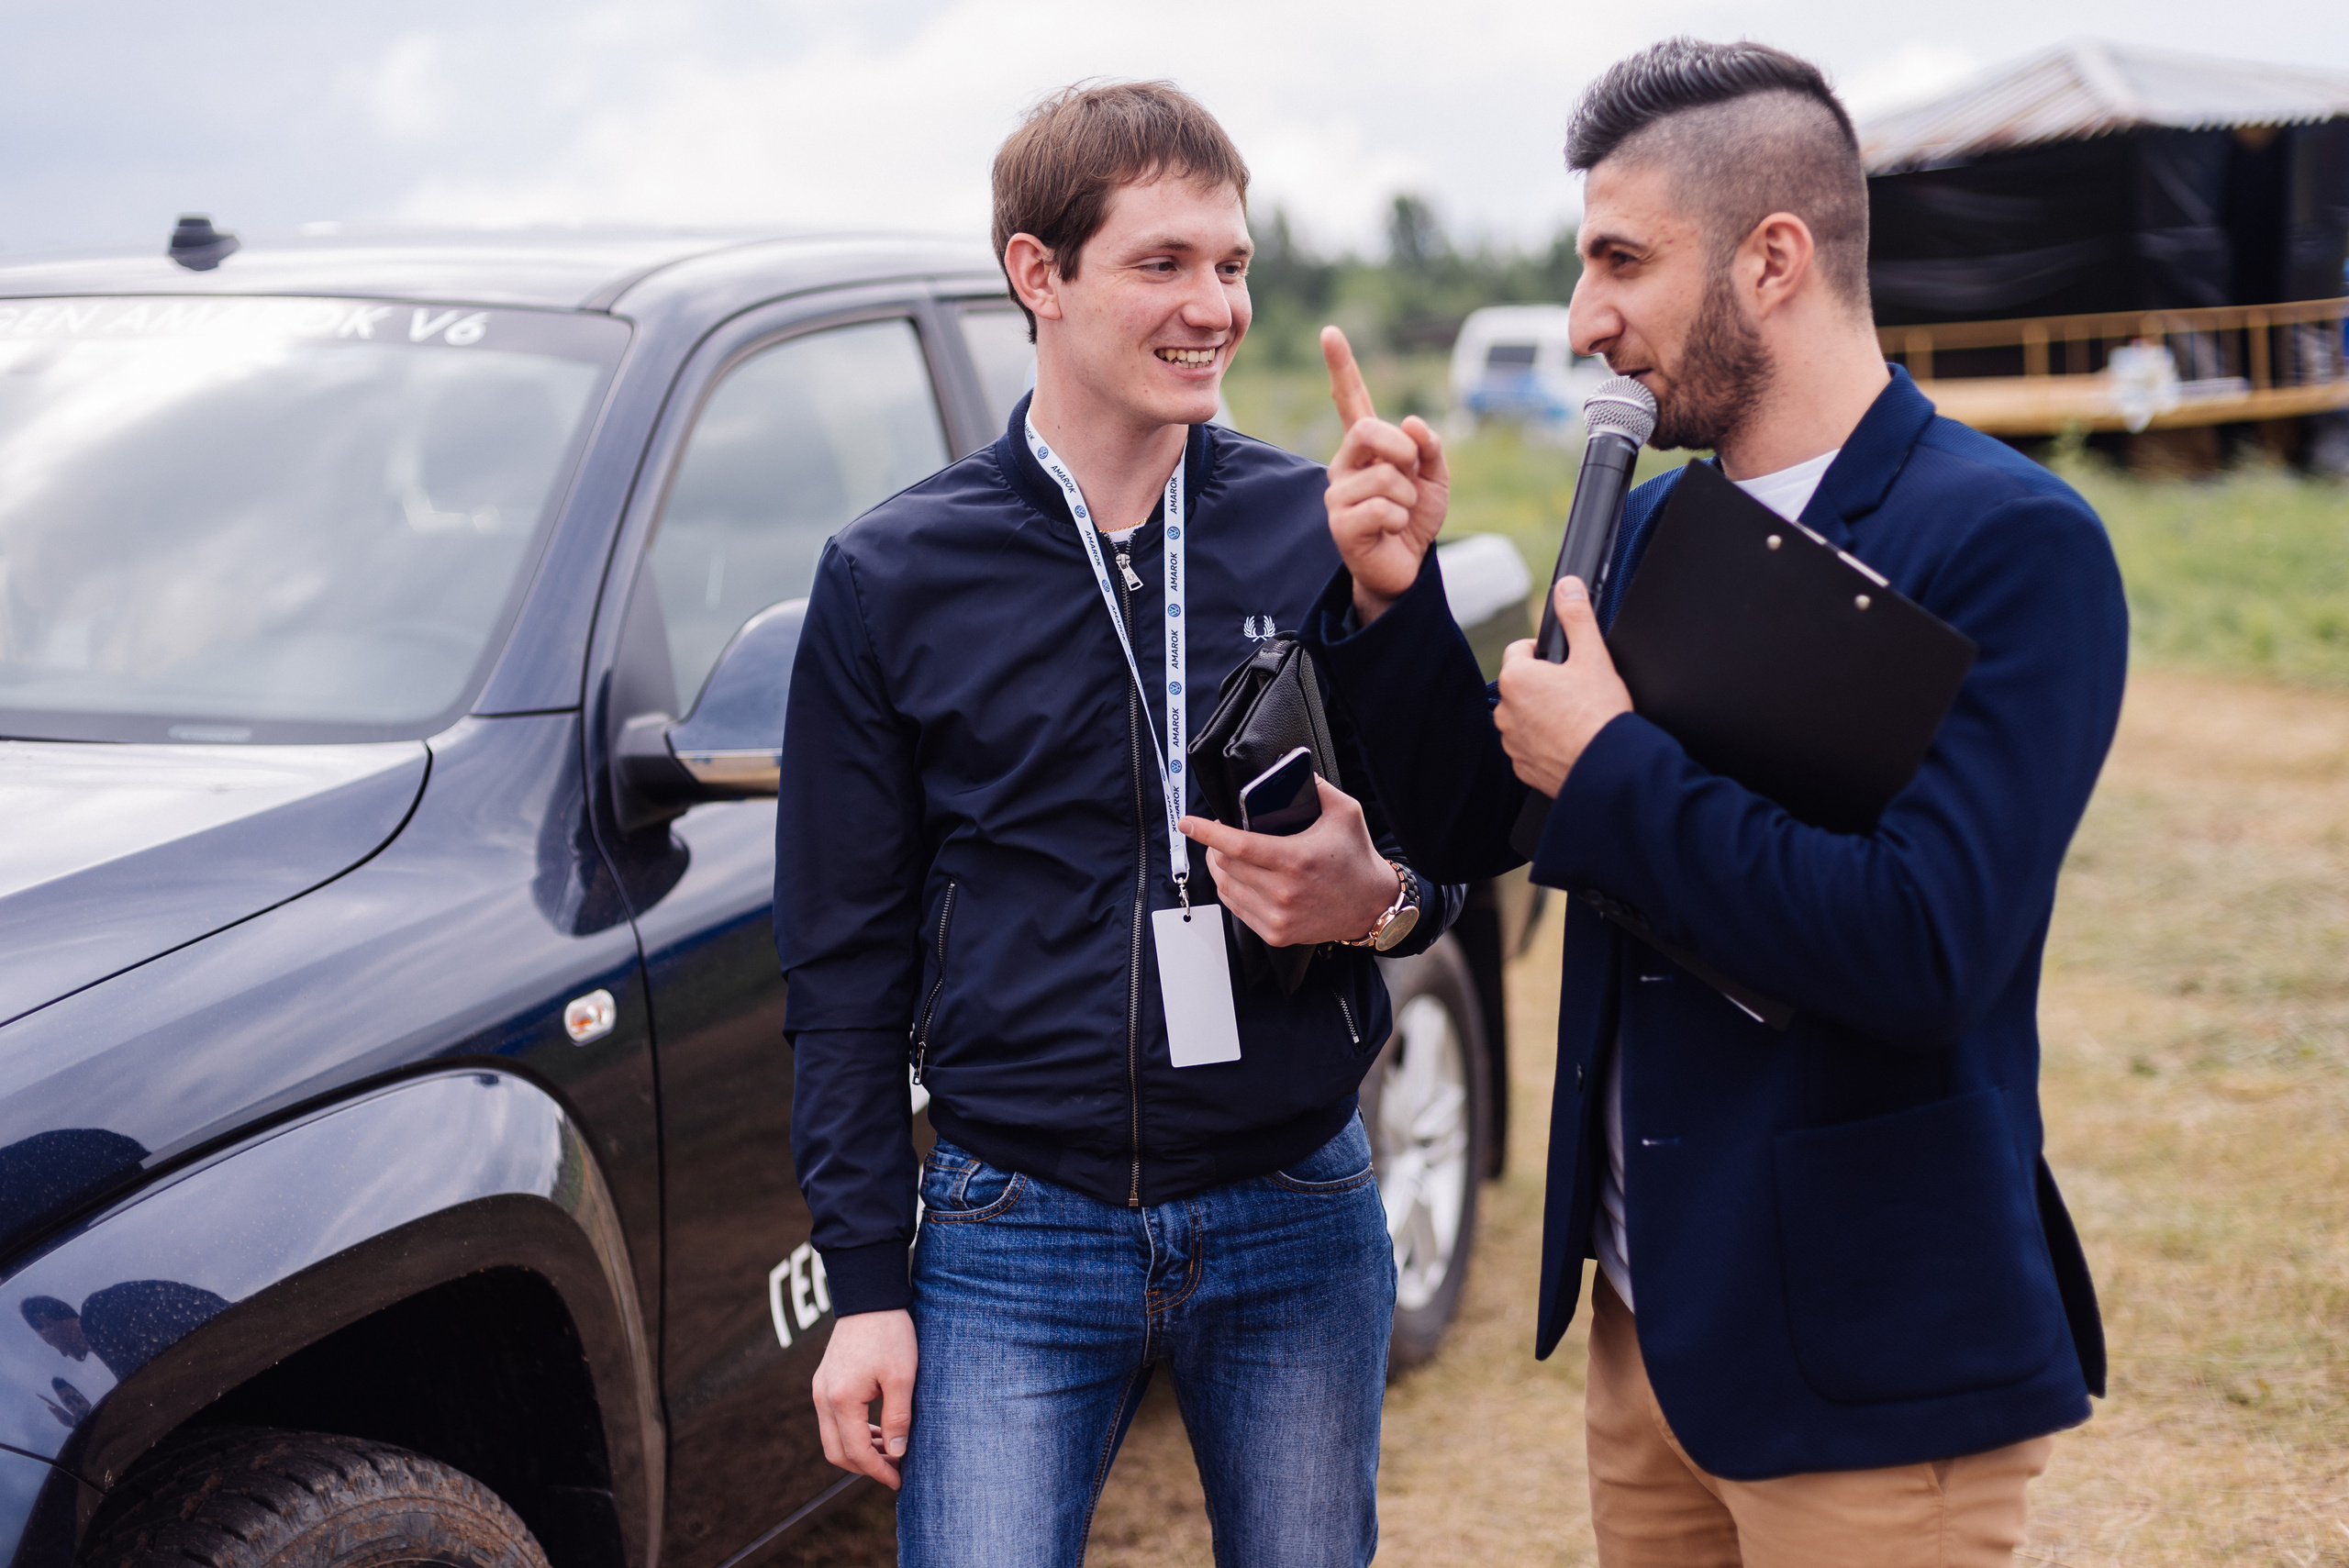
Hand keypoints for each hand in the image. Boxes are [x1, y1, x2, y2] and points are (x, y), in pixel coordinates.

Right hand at [811, 1308, 915, 1488]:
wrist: (869, 1297)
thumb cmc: (889, 1334)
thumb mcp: (902, 1377)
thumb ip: (897, 1418)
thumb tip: (896, 1453)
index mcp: (842, 1399)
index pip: (856, 1452)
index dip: (877, 1471)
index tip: (898, 1480)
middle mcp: (823, 1398)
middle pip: (837, 1452)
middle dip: (865, 1467)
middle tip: (894, 1470)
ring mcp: (820, 1389)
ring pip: (832, 1438)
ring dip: (858, 1451)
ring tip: (890, 1451)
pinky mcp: (824, 1381)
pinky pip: (832, 1420)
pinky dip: (852, 1433)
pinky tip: (876, 1431)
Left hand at [1178, 776, 1398, 946]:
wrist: (1371, 906)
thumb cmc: (1357, 859)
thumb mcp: (1346, 813)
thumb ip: (1317, 787)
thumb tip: (1290, 768)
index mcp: (1296, 860)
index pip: (1238, 844)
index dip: (1207, 832)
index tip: (1187, 822)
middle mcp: (1284, 892)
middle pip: (1226, 864)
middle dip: (1215, 845)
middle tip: (1221, 833)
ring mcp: (1277, 916)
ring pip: (1226, 887)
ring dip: (1220, 867)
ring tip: (1227, 854)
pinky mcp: (1275, 933)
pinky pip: (1236, 908)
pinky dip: (1231, 889)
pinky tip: (1239, 878)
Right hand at [1321, 326, 1448, 623]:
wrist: (1405, 568)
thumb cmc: (1413, 520)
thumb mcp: (1435, 479)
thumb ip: (1429, 448)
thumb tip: (1412, 423)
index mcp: (1367, 448)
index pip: (1351, 401)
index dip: (1341, 367)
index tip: (1330, 333)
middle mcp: (1345, 464)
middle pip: (1368, 430)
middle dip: (1402, 450)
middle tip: (1411, 474)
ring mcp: (1338, 494)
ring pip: (1386, 476)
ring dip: (1408, 497)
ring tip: (1400, 514)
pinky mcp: (1340, 524)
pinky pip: (1383, 507)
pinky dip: (1400, 519)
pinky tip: (1390, 530)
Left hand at [1494, 578, 1633, 795]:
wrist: (1608, 767)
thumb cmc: (1600, 714)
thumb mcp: (1592, 656)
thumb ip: (1577, 616)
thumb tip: (1568, 587)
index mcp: (1516, 678)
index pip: (1520, 650)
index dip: (1544, 651)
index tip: (1565, 662)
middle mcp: (1505, 711)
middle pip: (1522, 684)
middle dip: (1544, 684)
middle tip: (1575, 691)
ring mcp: (1511, 741)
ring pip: (1524, 716)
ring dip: (1542, 713)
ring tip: (1574, 717)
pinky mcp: (1522, 766)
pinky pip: (1529, 746)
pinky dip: (1544, 742)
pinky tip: (1570, 741)